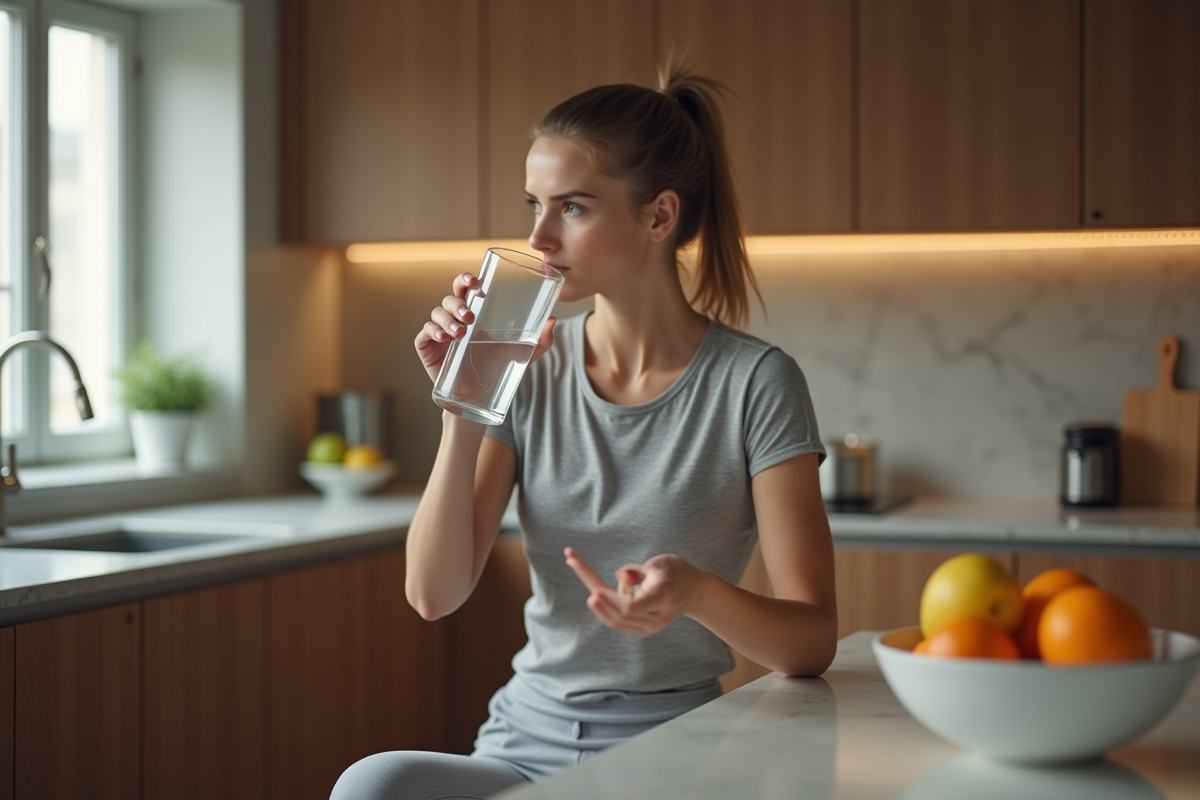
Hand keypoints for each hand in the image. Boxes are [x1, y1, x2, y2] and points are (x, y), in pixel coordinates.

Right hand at [414, 273, 556, 383]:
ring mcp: (439, 332)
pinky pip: (423, 334)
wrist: (478, 398)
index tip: (475, 280)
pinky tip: (443, 338)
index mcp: (474, 313)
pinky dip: (431, 332)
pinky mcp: (427, 348)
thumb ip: (540, 340)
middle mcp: (454, 318)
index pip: (466, 289)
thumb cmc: (497, 369)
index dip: (466, 280)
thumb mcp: (521, 354)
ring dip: (448, 318)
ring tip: (461, 332)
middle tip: (470, 313)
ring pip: (437, 312)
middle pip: (450, 297)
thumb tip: (553, 320)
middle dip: (458, 301)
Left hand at [563, 547, 703, 636]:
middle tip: (575, 564)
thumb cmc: (676, 571)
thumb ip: (637, 571)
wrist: (694, 591)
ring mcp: (651, 627)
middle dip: (596, 595)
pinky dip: (604, 609)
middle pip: (618, 614)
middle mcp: (657, 617)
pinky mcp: (645, 630)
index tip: (595, 590)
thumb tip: (618, 578)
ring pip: (615, 621)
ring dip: (597, 602)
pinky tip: (597, 594)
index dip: (610, 601)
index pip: (631, 607)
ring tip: (583, 574)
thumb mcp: (659, 563)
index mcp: (662, 598)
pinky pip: (618, 622)